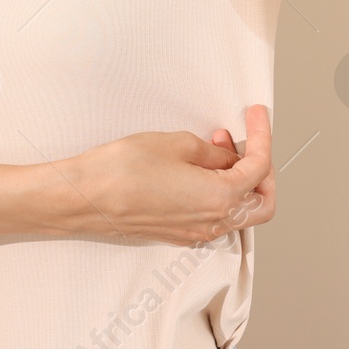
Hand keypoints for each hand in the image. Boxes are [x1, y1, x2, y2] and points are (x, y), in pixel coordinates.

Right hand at [66, 104, 274, 245]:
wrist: (85, 197)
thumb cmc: (122, 170)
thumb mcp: (177, 144)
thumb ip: (213, 153)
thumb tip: (228, 157)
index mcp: (220, 200)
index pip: (260, 168)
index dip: (263, 137)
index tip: (257, 116)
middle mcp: (212, 223)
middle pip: (261, 203)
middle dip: (262, 170)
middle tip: (249, 140)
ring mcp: (195, 232)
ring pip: (239, 211)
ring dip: (238, 178)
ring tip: (217, 145)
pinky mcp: (178, 233)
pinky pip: (215, 216)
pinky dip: (219, 190)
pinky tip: (200, 166)